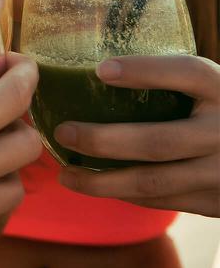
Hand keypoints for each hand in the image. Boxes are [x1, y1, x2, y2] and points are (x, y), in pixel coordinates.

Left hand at [55, 54, 219, 215]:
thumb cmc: (217, 110)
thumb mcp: (207, 87)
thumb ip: (170, 77)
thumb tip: (96, 65)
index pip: (188, 74)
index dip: (145, 71)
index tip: (101, 69)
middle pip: (158, 141)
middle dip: (103, 141)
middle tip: (63, 133)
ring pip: (153, 182)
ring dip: (102, 181)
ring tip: (66, 175)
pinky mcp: (217, 202)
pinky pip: (163, 200)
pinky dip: (126, 194)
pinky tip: (97, 185)